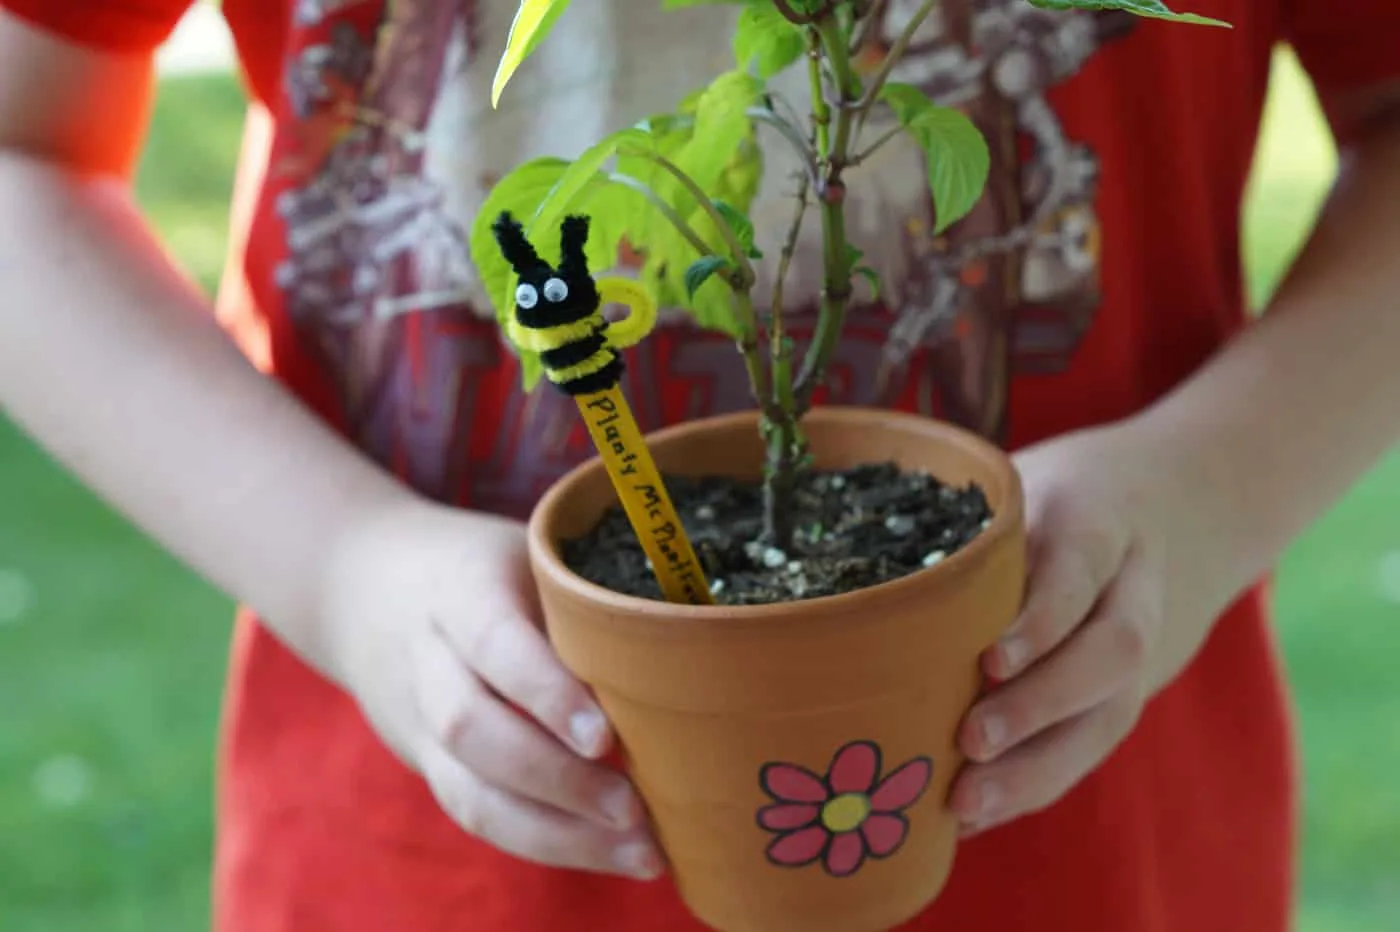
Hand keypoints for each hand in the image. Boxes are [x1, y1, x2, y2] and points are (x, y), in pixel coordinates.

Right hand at [318, 497, 662, 878]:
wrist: (362, 586)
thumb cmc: (481, 565)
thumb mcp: (525, 549)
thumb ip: (585, 589)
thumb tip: (694, 634)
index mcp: (458, 589)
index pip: (494, 643)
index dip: (543, 693)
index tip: (601, 735)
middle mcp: (427, 660)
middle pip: (472, 729)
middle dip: (557, 780)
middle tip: (636, 809)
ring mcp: (417, 722)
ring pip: (470, 791)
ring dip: (557, 835)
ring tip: (640, 853)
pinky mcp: (427, 767)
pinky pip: (477, 815)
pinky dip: (545, 842)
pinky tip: (610, 853)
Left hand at [949, 419, 1216, 835]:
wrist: (1161, 513)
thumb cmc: (1046, 503)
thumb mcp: (1013, 488)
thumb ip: (963, 527)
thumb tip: (852, 581)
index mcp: (1096, 522)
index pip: (1080, 570)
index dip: (1042, 619)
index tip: (990, 660)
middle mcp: (1133, 590)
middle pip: (1110, 652)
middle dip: (1039, 703)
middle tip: (970, 739)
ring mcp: (1140, 652)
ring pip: (1109, 715)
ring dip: (1038, 767)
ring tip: (968, 800)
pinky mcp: (1124, 696)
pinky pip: (1090, 748)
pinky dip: (1034, 785)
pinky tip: (977, 815)